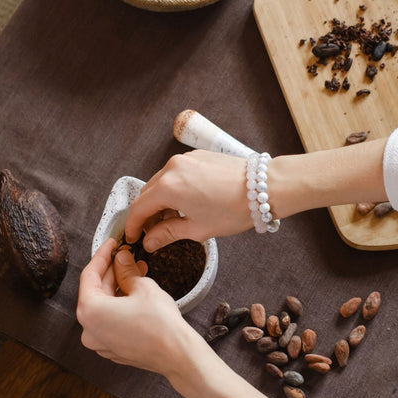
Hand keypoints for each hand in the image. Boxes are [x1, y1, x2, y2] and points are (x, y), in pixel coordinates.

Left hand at [79, 240, 283, 397]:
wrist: (177, 355)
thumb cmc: (160, 323)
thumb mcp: (143, 287)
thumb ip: (126, 270)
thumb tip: (121, 258)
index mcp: (90, 311)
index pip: (89, 275)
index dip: (102, 255)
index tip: (112, 244)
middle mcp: (88, 329)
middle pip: (96, 291)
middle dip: (112, 272)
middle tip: (127, 256)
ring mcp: (99, 342)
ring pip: (104, 307)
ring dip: (118, 288)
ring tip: (136, 271)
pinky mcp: (112, 349)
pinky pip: (110, 321)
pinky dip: (120, 305)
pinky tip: (135, 292)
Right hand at [125, 150, 252, 251]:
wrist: (263, 187)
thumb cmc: (233, 210)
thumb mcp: (198, 229)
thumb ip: (168, 234)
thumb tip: (149, 242)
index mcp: (168, 187)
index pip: (139, 208)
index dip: (134, 226)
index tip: (134, 238)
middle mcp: (171, 168)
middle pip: (147, 193)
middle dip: (146, 214)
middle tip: (151, 233)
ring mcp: (184, 159)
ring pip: (160, 182)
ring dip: (159, 200)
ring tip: (170, 220)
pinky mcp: (196, 156)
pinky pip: (175, 173)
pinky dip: (172, 188)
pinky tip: (184, 203)